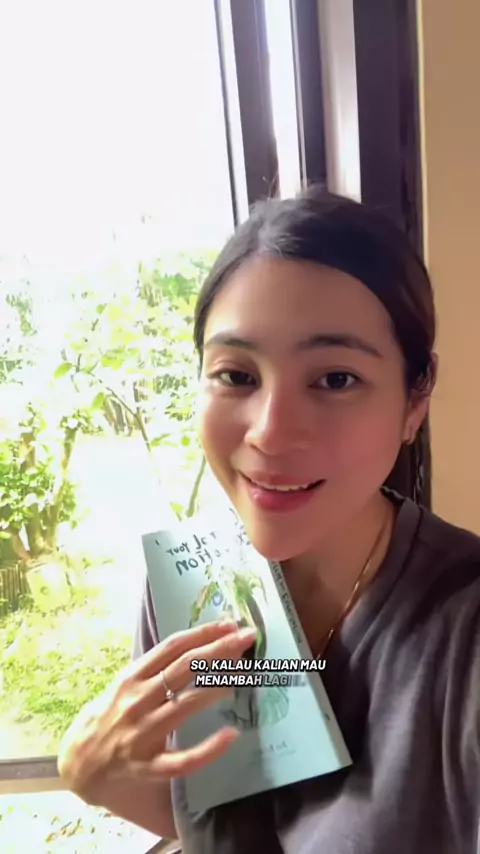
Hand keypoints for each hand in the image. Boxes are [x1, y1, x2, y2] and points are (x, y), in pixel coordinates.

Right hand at [57, 621, 256, 804]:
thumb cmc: (110, 715)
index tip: (230, 625)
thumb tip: (201, 646)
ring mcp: (142, 734)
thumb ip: (156, 668)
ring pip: (185, 706)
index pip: (172, 647)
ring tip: (244, 674)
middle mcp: (137, 701)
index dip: (203, 633)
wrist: (79, 762)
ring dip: (217, 687)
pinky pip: (183, 759)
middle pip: (183, 669)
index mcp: (132, 677)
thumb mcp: (126, 684)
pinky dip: (208, 748)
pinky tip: (231, 735)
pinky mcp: (149, 767)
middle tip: (247, 638)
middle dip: (218, 650)